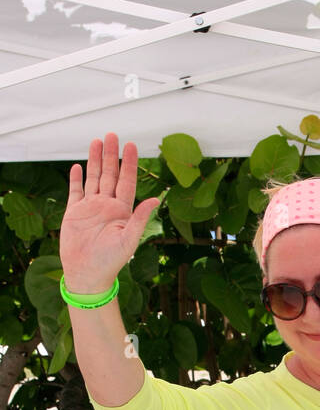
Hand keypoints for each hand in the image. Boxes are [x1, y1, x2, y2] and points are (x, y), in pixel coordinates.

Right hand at [60, 133, 162, 294]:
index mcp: (121, 211)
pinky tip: (78, 167)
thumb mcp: (128, 240)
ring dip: (95, 161)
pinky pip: (75, 192)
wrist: (87, 274)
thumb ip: (140, 219)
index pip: (126, 181)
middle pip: (110, 175)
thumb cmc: (110, 262)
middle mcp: (106, 206)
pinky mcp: (74, 213)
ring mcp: (90, 208)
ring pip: (94, 178)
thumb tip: (156, 200)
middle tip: (113, 135)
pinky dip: (76, 179)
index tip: (132, 145)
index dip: (129, 164)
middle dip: (112, 155)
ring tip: (97, 142)